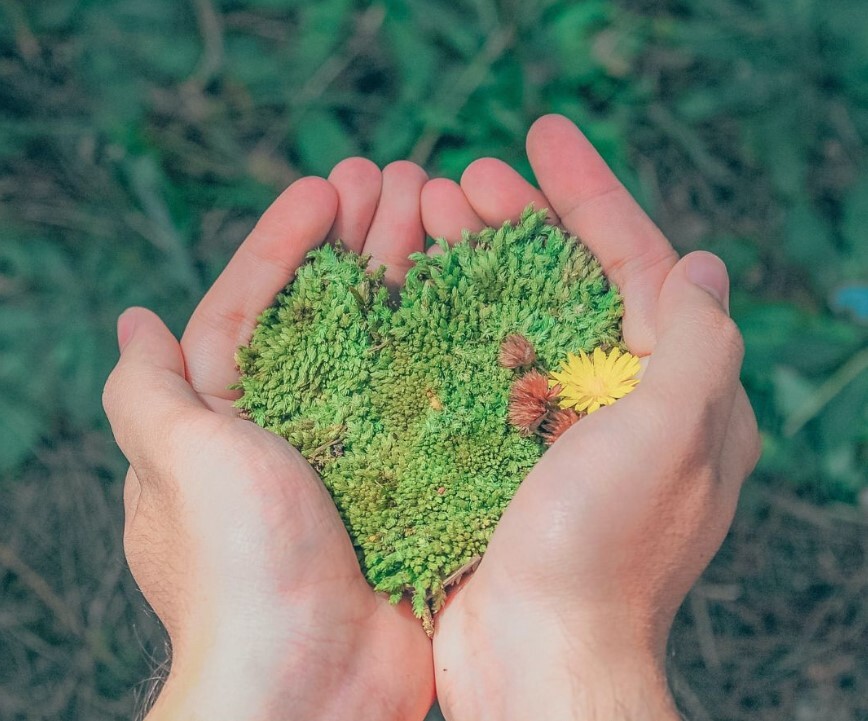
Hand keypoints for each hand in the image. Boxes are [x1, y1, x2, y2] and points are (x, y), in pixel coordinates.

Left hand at [103, 164, 434, 720]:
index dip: (288, 241)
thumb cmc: (240, 567)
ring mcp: (358, 455)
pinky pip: (432, 398)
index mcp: (227, 419)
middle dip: (360, 243)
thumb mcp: (179, 463)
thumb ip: (148, 391)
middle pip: (329, 314)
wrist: (312, 685)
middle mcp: (293, 432)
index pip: (253, 306)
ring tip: (440, 212)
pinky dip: (450, 347)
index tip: (327, 185)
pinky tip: (477, 299)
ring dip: (408, 278)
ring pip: (386, 345)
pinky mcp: (412, 481)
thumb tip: (132, 322)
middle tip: (401, 179)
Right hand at [421, 115, 760, 719]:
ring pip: (519, 320)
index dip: (592, 194)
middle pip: (572, 283)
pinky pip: (482, 368)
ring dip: (476, 264)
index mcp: (677, 391)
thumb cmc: (604, 554)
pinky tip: (413, 293)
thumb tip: (705, 264)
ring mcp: (560, 428)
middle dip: (521, 223)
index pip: (640, 264)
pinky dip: (452, 325)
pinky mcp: (506, 454)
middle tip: (461, 179)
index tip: (541, 135)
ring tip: (424, 215)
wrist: (536, 659)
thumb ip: (696, 344)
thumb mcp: (669, 437)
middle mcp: (623, 403)